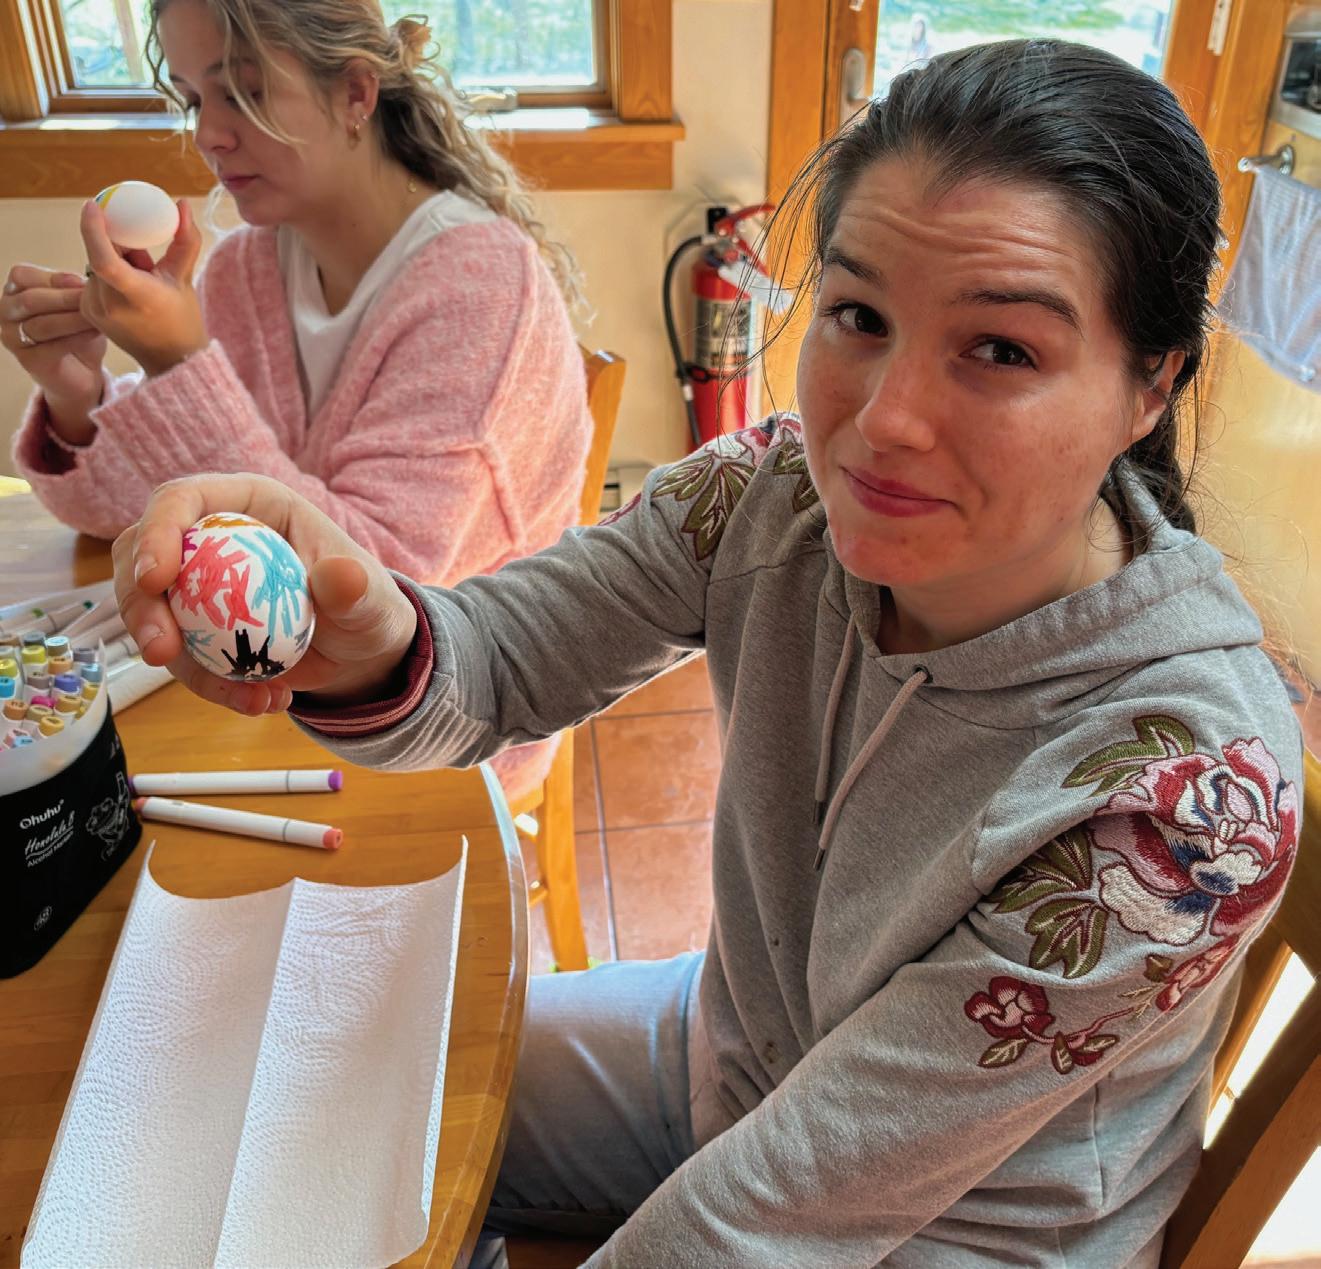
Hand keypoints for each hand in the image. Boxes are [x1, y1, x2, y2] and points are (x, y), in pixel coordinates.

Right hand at [0, 264, 106, 431]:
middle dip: (64, 298)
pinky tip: (95, 332)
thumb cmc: (79, 332)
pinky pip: (52, 347)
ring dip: (72, 319)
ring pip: (42, 324)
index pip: (22, 276)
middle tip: (92, 297)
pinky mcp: (29, 361)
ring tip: (98, 316)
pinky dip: (76, 338)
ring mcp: (13, 338)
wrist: (84, 372)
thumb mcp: (78, 305)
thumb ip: (76, 290)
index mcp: (14, 292)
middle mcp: (7, 313)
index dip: (52, 277)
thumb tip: (86, 278)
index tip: (82, 281)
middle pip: (31, 300)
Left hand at [80, 198, 208, 376]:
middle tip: (144, 258)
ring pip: (95, 264)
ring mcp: (94, 309)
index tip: (93, 205)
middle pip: (102, 254)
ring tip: (142, 282)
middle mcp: (109, 305)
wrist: (170, 360)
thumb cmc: (182, 319)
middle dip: (120, 245)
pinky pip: (93, 277)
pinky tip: (129, 293)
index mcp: (136, 297)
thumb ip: (185, 239)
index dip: (94, 229)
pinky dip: (109, 274)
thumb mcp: (185, 278)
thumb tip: (182, 204)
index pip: (103, 259)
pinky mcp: (86, 311)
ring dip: (116, 261)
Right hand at [113, 473, 418, 716]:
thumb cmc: (366, 605)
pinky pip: (183, 658)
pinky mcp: (196, 629)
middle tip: (162, 654)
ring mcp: (197, 585)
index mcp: (249, 504)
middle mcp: (211, 537)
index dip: (156, 532)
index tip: (155, 579)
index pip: (183, 499)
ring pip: (152, 614)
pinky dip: (214, 687)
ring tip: (248, 698)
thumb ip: (355, 589)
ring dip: (182, 665)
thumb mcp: (370, 599)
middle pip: (141, 556)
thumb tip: (341, 575)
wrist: (360, 648)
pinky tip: (262, 702)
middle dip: (140, 607)